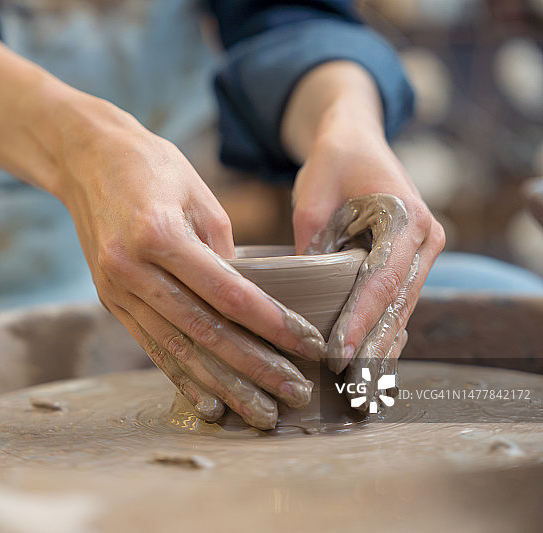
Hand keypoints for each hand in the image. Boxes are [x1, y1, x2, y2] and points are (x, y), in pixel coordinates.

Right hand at [54, 102, 321, 428]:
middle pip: (204, 330)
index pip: (227, 293)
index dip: (272, 325)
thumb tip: (248, 300)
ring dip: (222, 385)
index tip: (309, 346)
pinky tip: (209, 402)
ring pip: (177, 348)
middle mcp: (132, 269)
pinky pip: (151, 346)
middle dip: (254, 367)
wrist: (84, 158)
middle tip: (294, 392)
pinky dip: (182, 376)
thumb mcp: (197, 193)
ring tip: (259, 410)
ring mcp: (116, 289)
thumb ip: (224, 250)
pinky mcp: (110, 300)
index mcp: (158, 234)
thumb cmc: (149, 166)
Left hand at [293, 130, 444, 411]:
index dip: (360, 321)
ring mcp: (421, 255)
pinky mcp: (407, 265)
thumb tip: (298, 293)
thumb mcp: (313, 196)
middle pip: (399, 305)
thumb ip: (311, 242)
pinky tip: (365, 366)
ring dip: (380, 349)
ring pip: (401, 312)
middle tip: (350, 389)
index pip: (382, 281)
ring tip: (357, 390)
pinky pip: (396, 306)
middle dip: (373, 348)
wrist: (356, 140)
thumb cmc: (334, 162)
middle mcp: (425, 241)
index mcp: (407, 219)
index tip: (338, 354)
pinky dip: (380, 334)